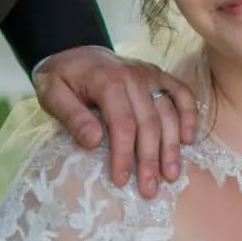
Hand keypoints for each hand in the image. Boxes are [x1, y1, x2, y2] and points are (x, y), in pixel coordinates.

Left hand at [33, 47, 197, 196]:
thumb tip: (94, 141)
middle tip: (149, 189)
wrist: (74, 51)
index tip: (121, 180)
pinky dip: (189, 115)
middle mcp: (133, 76)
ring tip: (171, 174)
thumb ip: (71, 116)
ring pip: (169, 112)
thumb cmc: (62, 77)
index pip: (123, 124)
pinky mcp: (159, 75)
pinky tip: (187, 140)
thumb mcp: (52, 94)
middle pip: (150, 123)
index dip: (124, 155)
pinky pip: (181, 93)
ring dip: (172, 146)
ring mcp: (150, 74)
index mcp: (107, 81)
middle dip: (150, 159)